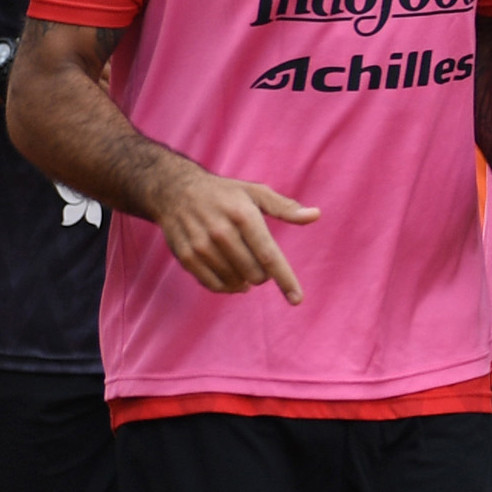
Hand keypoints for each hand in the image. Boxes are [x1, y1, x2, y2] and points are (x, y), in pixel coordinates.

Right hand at [152, 164, 315, 302]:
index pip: (269, 256)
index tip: (297, 300)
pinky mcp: (186, 257)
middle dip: (263, 275)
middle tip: (259, 260)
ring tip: (244, 265)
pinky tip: (231, 277)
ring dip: (244, 280)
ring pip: (234, 281)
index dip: (285, 280)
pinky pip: (213, 285)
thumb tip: (316, 215)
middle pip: (253, 273)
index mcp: (244, 216)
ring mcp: (201, 246)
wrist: (175, 191)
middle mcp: (221, 233)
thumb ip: (285, 208)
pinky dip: (226, 286)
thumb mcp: (256, 192)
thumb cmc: (225, 193)